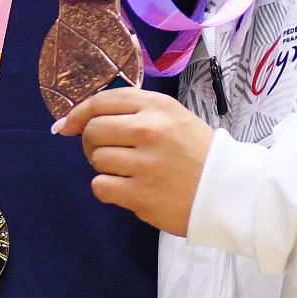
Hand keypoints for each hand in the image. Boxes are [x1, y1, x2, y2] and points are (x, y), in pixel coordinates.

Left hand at [50, 87, 213, 236]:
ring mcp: (145, 164)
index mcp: (157, 106)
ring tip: (128, 170)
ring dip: (105, 166)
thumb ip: (131, 111)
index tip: (67, 126)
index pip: (101, 101)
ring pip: (96, 159)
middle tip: (110, 151)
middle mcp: (149, 130)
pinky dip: (107, 188)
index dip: (78, 114)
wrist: (229, 191)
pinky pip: (101, 186)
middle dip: (92, 142)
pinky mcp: (141, 195)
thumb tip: (73, 121)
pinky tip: (126, 188)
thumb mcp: (172, 116)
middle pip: (93, 131)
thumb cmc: (197, 151)